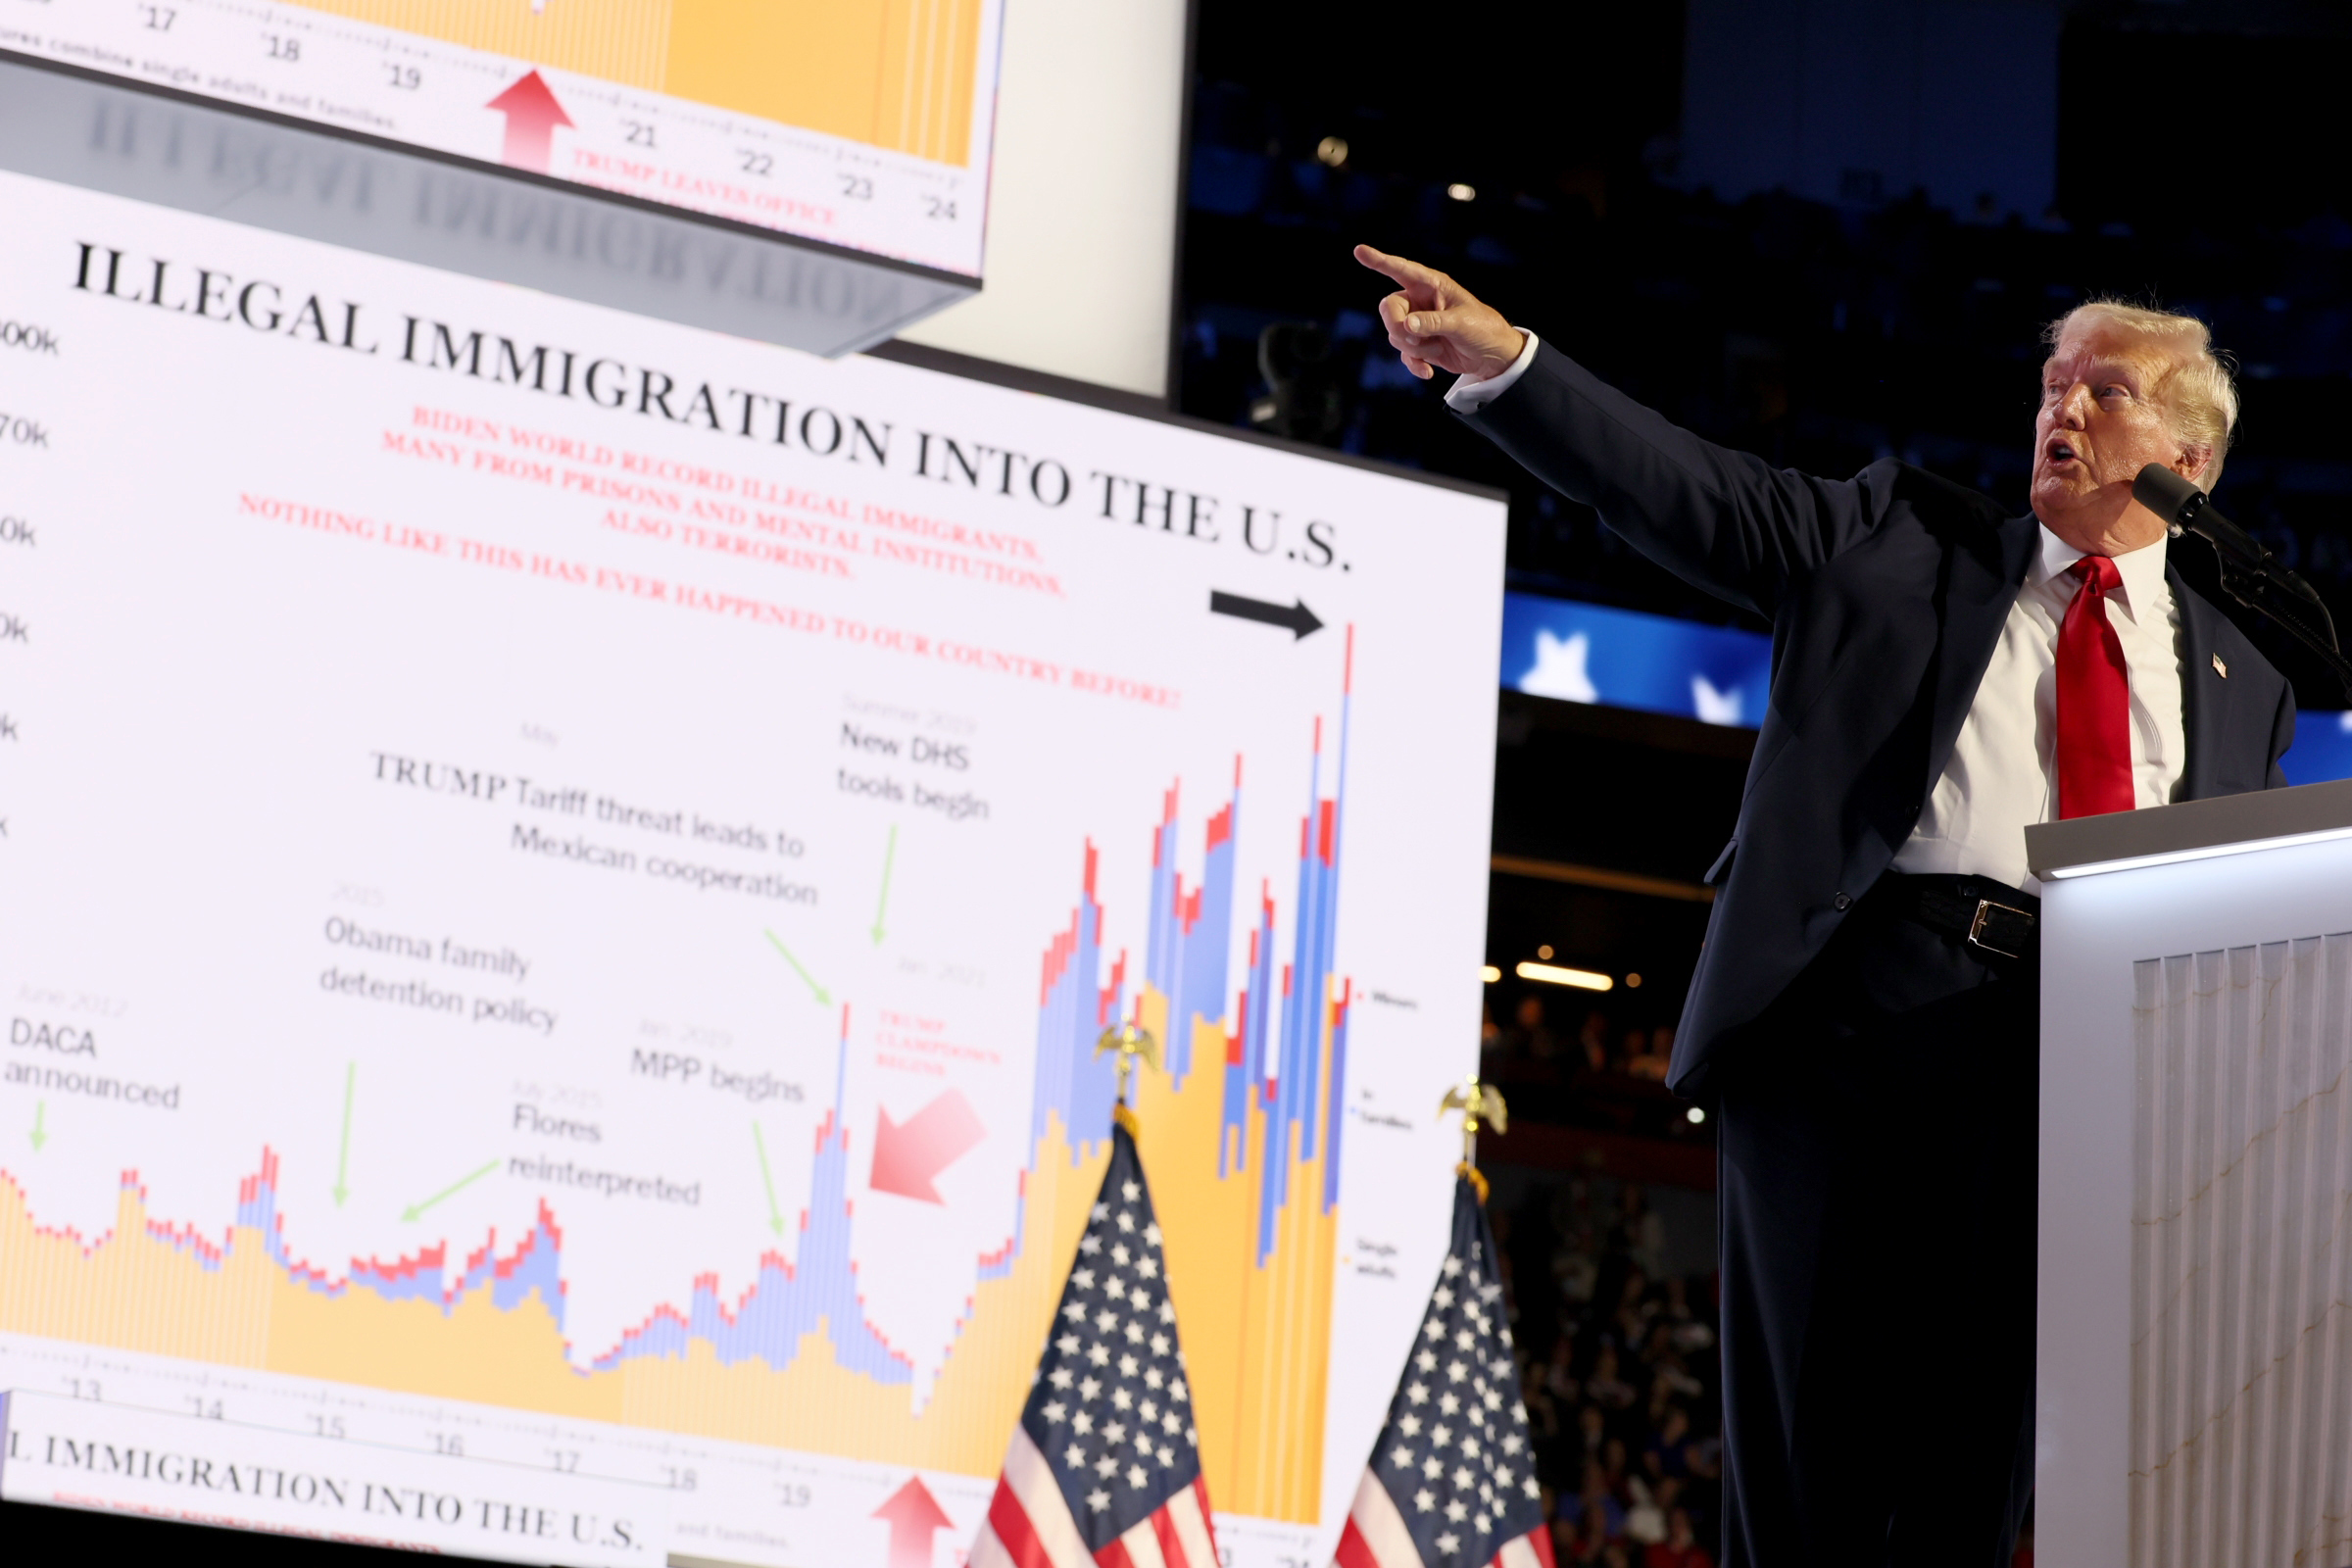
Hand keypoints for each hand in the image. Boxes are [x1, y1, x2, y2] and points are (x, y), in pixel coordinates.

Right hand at [1354, 244, 1526, 381]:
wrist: (1492, 356)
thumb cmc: (1483, 328)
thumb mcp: (1461, 323)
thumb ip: (1433, 322)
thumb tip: (1407, 325)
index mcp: (1432, 285)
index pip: (1401, 269)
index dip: (1379, 260)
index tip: (1359, 251)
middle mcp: (1421, 301)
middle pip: (1389, 307)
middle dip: (1396, 326)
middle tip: (1413, 339)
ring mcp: (1418, 323)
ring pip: (1394, 333)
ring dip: (1412, 346)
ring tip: (1436, 348)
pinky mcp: (1420, 344)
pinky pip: (1403, 353)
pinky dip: (1413, 363)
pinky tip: (1428, 372)